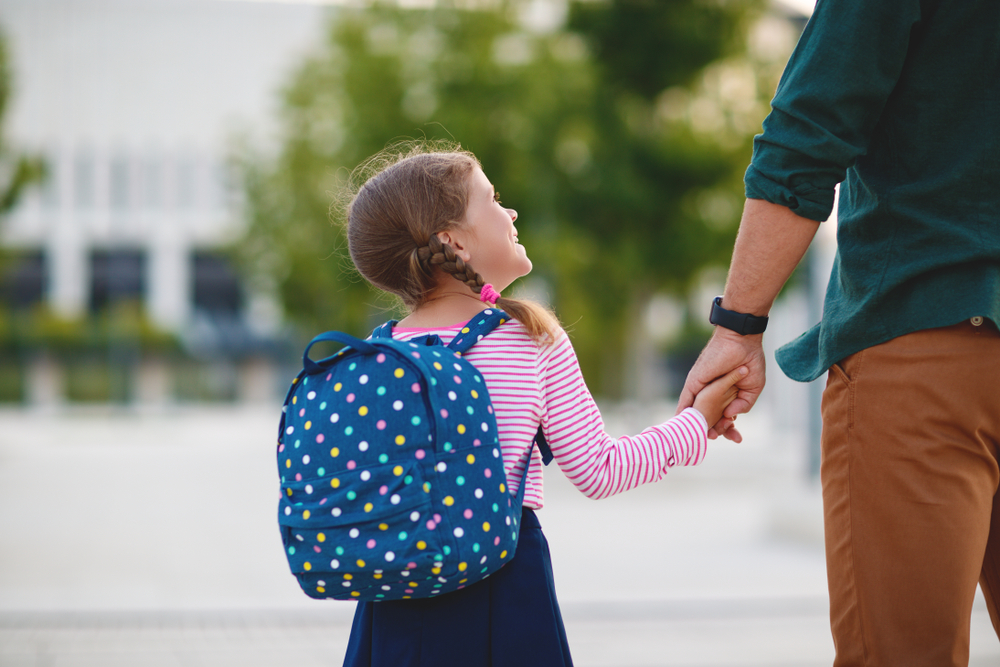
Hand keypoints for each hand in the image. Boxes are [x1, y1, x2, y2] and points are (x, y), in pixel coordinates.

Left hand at [677, 327, 766, 441]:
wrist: (742, 341)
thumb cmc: (750, 361)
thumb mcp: (753, 388)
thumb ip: (744, 404)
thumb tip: (729, 416)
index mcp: (727, 396)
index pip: (724, 417)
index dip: (728, 429)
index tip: (736, 438)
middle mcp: (713, 394)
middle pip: (709, 417)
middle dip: (712, 430)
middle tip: (714, 437)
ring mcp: (702, 388)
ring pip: (696, 412)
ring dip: (695, 425)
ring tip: (696, 438)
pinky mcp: (694, 382)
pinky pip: (685, 399)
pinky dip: (683, 412)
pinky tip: (680, 424)